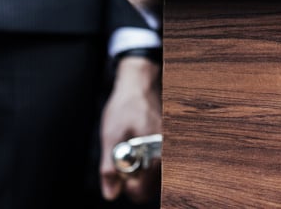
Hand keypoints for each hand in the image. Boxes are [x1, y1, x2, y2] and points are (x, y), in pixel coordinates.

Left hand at [99, 56, 161, 202]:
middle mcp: (168, 153)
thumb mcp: (110, 138)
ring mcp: (170, 150)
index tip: (118, 178)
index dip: (127, 187)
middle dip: (134, 181)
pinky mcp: (169, 146)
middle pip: (152, 187)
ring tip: (129, 154)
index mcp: (155, 154)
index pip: (144, 190)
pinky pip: (159, 166)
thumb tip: (111, 193)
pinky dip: (146, 164)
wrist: (139, 87)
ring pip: (156, 178)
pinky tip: (137, 150)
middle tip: (121, 166)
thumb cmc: (126, 107)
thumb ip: (110, 168)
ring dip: (140, 173)